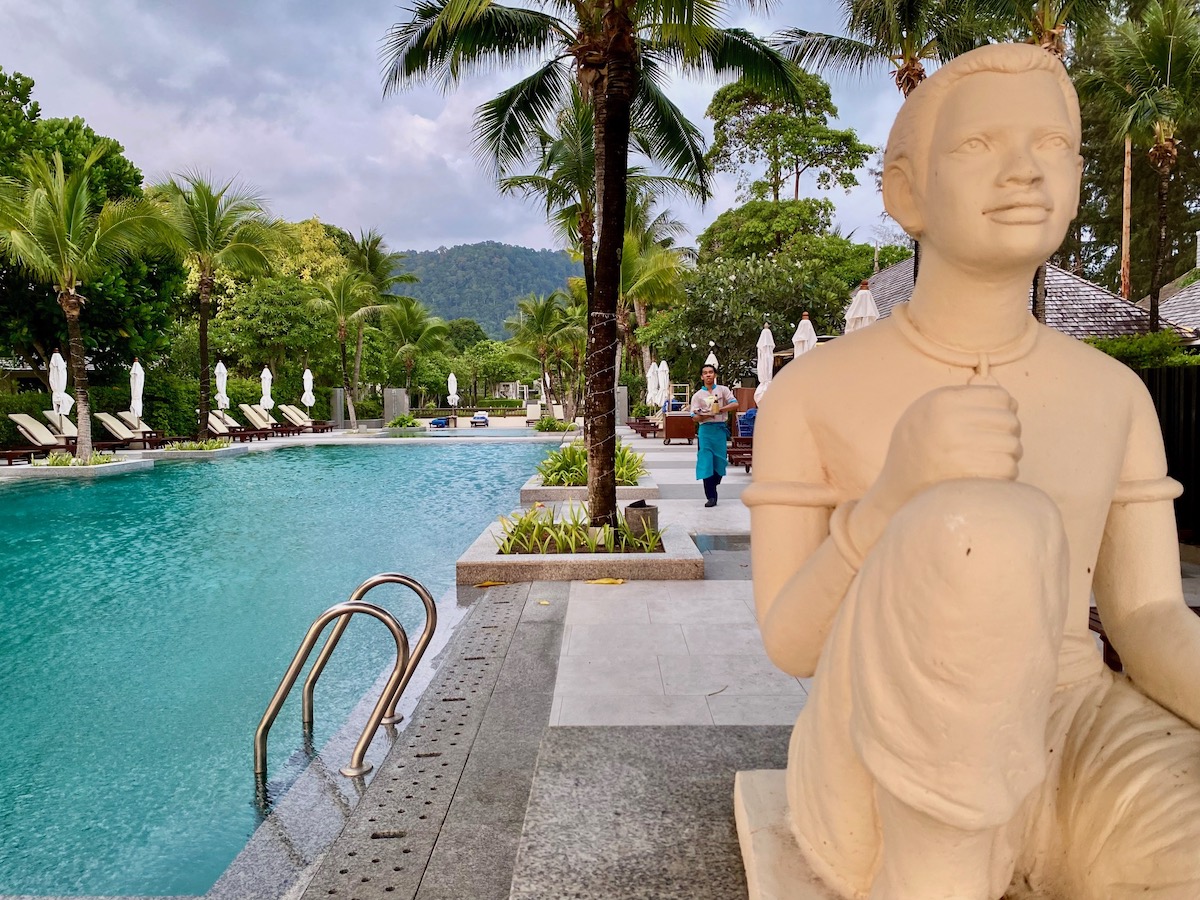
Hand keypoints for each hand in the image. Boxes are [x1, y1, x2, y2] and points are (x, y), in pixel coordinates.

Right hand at [865, 384, 1021, 519]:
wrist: (898, 487)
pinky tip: (987, 474)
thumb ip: (963, 398)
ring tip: (988, 459)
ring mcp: (960, 451)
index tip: (992, 422)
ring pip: (1014, 446)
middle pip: (1011, 422)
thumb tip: (1011, 401)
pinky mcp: (969, 477)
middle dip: (1008, 433)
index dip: (1003, 409)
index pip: (1002, 397)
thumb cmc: (919, 444)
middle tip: (993, 444)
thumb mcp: (928, 409)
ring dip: (1007, 455)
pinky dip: (1004, 474)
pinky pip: (1008, 469)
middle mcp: (951, 423)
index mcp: (943, 401)